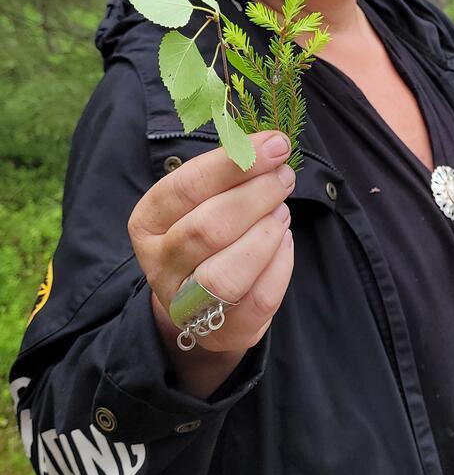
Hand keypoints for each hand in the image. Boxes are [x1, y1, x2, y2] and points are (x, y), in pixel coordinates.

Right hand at [128, 131, 294, 393]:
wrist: (199, 302)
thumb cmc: (204, 232)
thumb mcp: (202, 199)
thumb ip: (228, 172)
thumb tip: (270, 144)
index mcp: (148, 221)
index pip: (186, 187)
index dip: (234, 164)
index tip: (275, 145)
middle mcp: (159, 264)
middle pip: (208, 229)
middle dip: (255, 197)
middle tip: (284, 177)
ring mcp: (187, 303)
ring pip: (228, 274)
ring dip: (265, 235)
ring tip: (281, 212)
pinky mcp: (223, 331)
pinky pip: (259, 299)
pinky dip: (281, 265)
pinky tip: (285, 241)